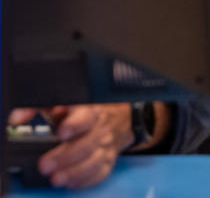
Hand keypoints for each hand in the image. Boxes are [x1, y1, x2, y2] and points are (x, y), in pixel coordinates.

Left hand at [8, 104, 133, 188]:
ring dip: (75, 172)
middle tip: (46, 165)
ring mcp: (106, 146)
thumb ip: (35, 108)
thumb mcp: (59, 104)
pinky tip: (70, 182)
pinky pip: (100, 173)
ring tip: (56, 179)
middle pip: (87, 143)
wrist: (116, 119)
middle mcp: (99, 129)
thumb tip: (16, 118)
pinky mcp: (108, 161)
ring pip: (94, 160)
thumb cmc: (81, 113)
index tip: (62, 133)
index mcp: (88, 111)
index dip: (75, 125)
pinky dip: (85, 180)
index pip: (86, 117)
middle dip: (66, 157)